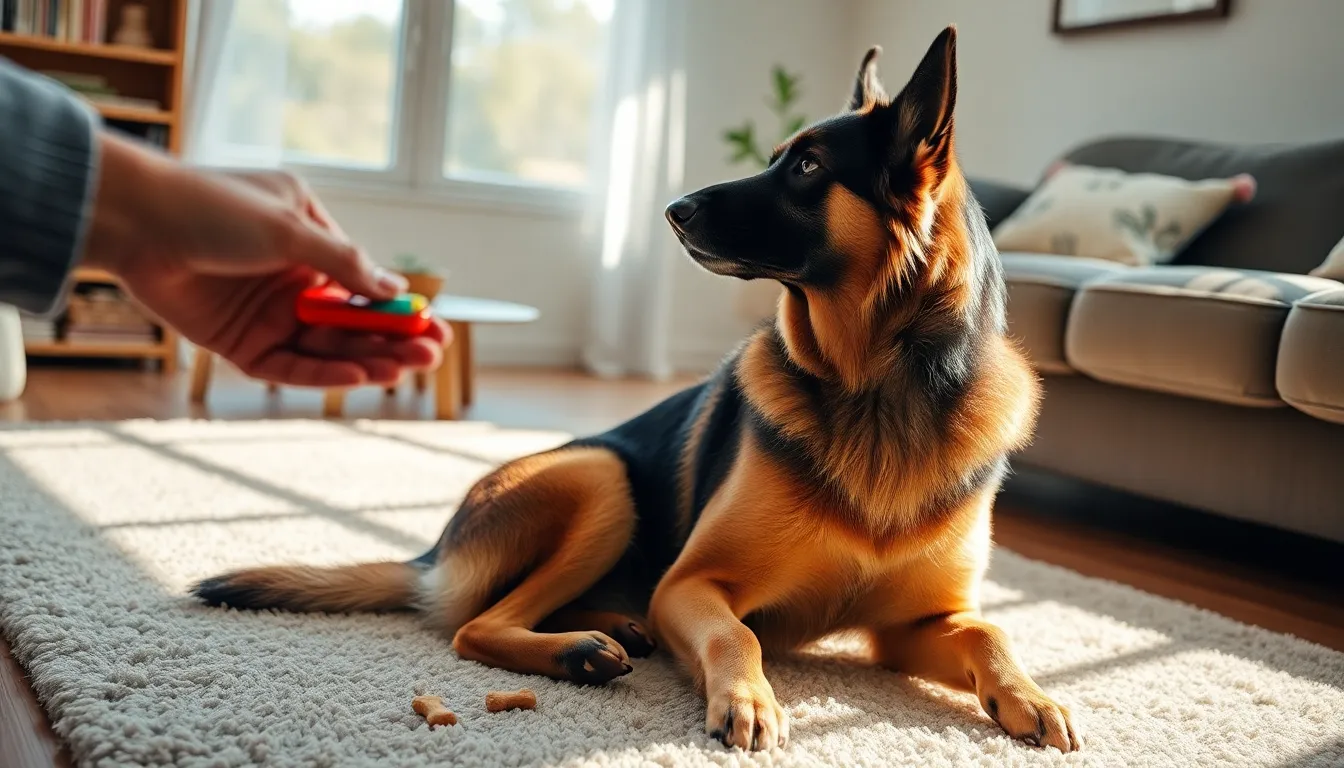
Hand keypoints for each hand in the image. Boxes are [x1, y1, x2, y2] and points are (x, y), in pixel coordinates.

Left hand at [81, 132, 447, 386]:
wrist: (135, 222)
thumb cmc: (212, 208)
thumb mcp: (291, 228)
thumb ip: (346, 264)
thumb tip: (397, 291)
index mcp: (309, 239)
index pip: (365, 283)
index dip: (400, 309)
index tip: (435, 328)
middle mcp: (292, 279)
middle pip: (352, 320)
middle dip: (392, 340)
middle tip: (430, 357)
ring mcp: (267, 313)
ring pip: (326, 346)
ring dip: (365, 359)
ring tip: (402, 370)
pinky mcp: (239, 343)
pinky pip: (289, 366)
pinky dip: (322, 372)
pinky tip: (356, 374)